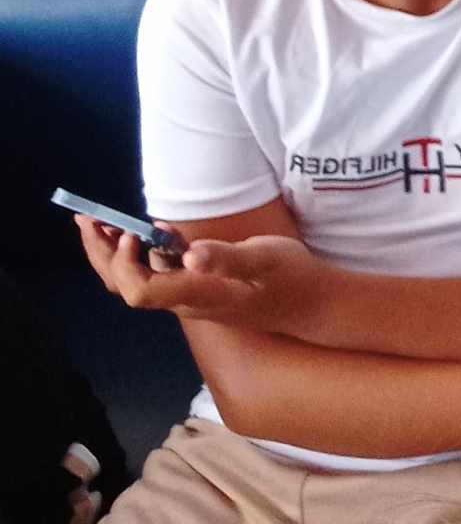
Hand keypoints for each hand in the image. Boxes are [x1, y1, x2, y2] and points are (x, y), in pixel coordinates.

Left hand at [76, 220, 320, 330]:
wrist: (310, 305)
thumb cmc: (291, 278)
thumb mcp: (265, 259)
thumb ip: (227, 258)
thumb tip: (190, 254)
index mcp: (197, 295)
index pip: (138, 290)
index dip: (123, 262)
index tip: (129, 231)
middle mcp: (186, 303)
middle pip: (126, 288)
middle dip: (102, 254)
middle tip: (87, 218)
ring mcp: (189, 299)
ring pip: (136, 283)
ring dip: (114, 254)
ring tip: (103, 223)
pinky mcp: (196, 291)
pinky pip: (153, 278)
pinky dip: (136, 256)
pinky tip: (143, 236)